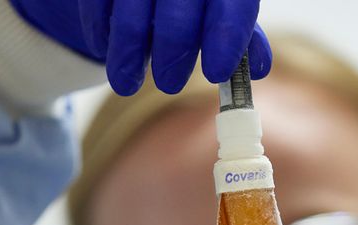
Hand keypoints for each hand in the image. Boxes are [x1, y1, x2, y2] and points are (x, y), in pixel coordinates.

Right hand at [8, 0, 271, 95]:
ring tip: (128, 83)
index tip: (216, 73)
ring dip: (128, 59)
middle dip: (173, 56)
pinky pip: (97, 12)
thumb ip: (238, 33)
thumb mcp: (218, 5)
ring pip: (131, 18)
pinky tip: (106, 50)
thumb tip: (260, 68)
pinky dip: (102, 38)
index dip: (226, 39)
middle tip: (170, 84)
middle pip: (178, 14)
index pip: (232, 3)